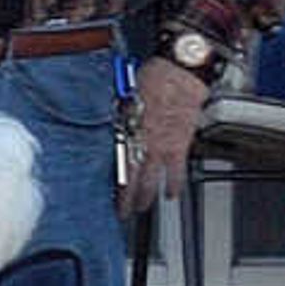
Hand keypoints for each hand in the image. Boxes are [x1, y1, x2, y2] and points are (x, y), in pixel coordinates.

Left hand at [122, 54, 206, 214]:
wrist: (180, 73)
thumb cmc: (150, 79)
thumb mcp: (122, 99)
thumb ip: (116, 119)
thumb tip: (108, 130)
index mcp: (125, 131)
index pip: (114, 164)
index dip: (110, 181)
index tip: (103, 194)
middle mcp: (142, 142)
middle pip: (131, 177)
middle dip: (126, 197)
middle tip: (121, 212)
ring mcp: (162, 145)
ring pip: (152, 178)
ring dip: (146, 196)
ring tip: (142, 208)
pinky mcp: (181, 144)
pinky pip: (176, 170)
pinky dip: (174, 184)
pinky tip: (170, 195)